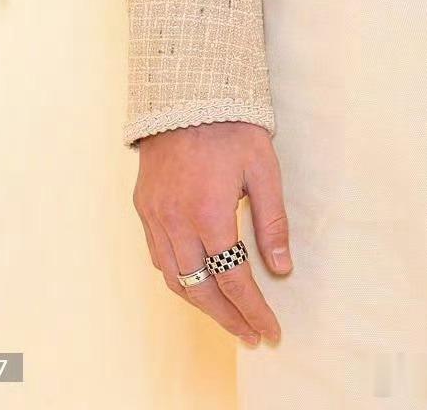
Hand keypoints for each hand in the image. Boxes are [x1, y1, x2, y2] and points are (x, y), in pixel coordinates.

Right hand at [132, 120, 290, 347]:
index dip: (253, 309)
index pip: (234, 279)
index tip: (270, 330)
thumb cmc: (231, 125)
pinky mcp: (144, 207)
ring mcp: (156, 216)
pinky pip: (158, 257)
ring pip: (175, 279)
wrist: (185, 91)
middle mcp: (177, 221)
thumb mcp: (264, 167)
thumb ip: (272, 221)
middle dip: (228, 318)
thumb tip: (282, 267)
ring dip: (201, 304)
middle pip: (202, 290)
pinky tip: (196, 281)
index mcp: (210, 213)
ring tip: (227, 316)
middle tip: (250, 335)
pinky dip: (179, 278)